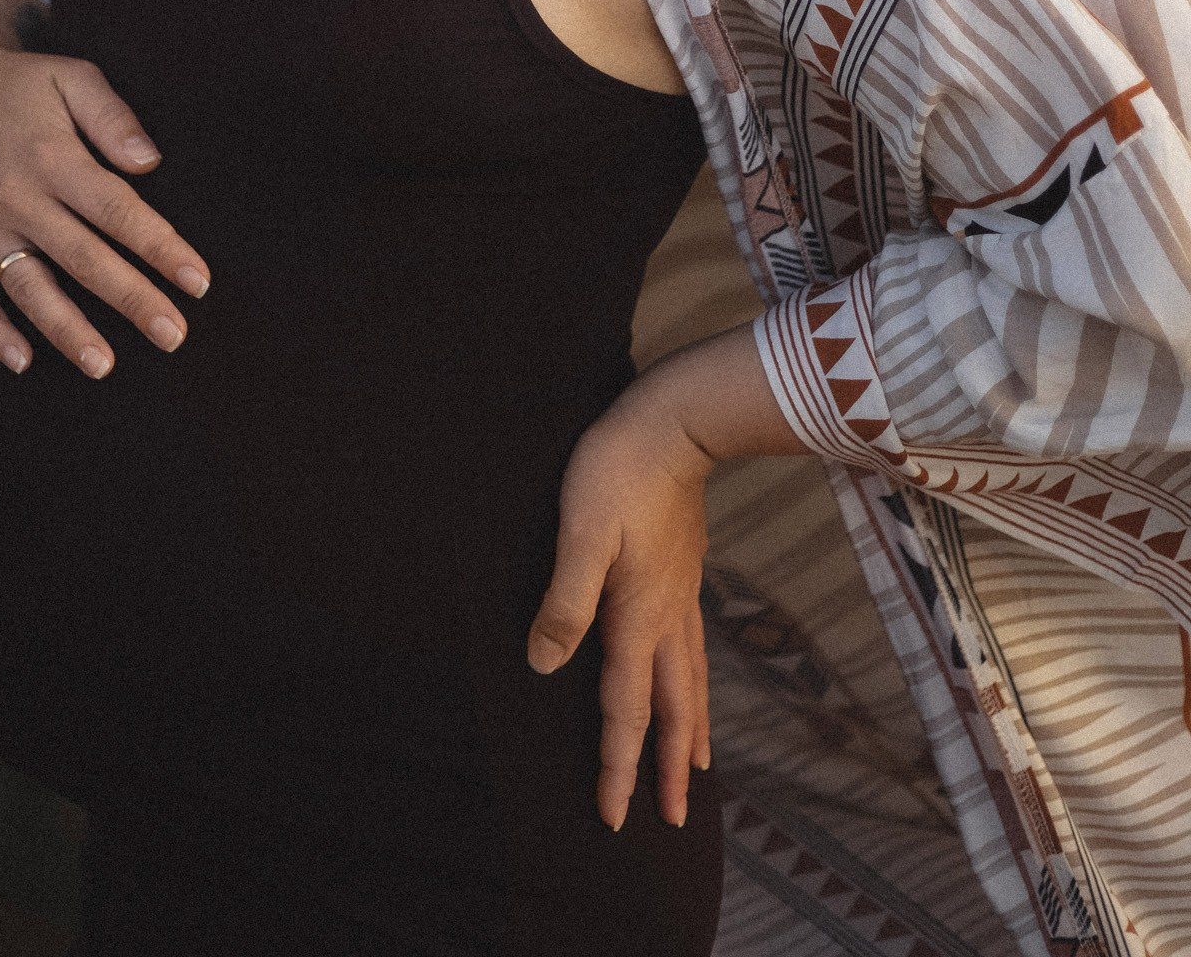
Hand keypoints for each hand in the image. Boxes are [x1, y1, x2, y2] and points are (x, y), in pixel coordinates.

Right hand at [0, 17, 210, 377]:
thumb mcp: (71, 78)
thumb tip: (149, 162)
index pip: (117, 211)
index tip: (198, 282)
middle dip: (131, 300)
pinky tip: (23, 361)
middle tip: (173, 336)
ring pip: (27, 287)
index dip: (159, 248)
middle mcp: (16, 198)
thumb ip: (112, 117)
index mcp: (52, 158)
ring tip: (103, 366)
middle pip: (82, 258)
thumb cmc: (23, 84)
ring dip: (65, 329)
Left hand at [527, 365, 712, 831]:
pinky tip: (694, 674)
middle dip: (668, 768)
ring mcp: (682, 593)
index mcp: (637, 615)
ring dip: (692, 730)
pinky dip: (698, 681)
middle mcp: (667, 615)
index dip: (618, 765)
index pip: (626, 708)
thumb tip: (544, 664)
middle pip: (672, 708)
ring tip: (699, 766)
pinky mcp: (686, 569)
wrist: (676, 422)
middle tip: (673, 820)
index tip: (613, 817)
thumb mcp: (579, 532)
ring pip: (692, 679)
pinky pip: (695, 645)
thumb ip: (564, 602)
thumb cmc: (618, 470)